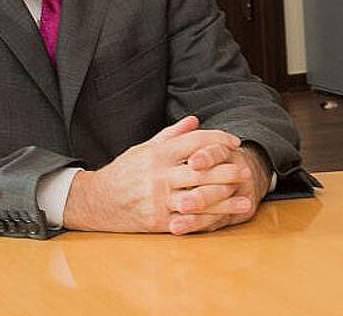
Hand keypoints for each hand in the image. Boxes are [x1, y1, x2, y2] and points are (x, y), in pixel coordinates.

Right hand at [62, 116, 254, 233]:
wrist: (95, 201)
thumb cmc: (124, 172)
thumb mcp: (144, 148)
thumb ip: (172, 135)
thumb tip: (195, 120)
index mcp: (157, 154)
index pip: (194, 141)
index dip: (218, 139)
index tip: (235, 142)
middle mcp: (159, 175)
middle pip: (201, 171)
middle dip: (227, 170)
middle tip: (246, 170)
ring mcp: (157, 199)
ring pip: (198, 197)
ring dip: (224, 199)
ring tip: (245, 199)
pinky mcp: (156, 221)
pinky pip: (187, 220)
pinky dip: (208, 219)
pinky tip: (224, 219)